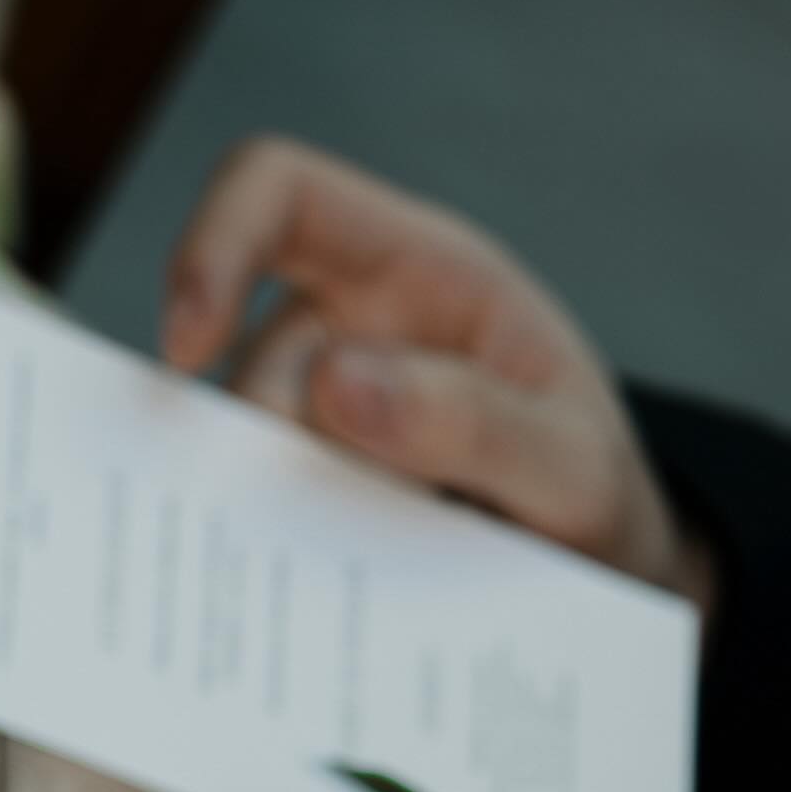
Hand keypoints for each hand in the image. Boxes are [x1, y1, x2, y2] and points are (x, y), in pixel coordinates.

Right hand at [159, 136, 716, 604]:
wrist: (603, 579)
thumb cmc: (594, 490)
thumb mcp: (573, 466)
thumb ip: (474, 424)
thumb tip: (335, 386)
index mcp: (418, 267)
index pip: (281, 193)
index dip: (214, 244)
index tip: (187, 347)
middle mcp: (351, 327)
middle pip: (250, 363)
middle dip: (277, 452)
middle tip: (343, 532)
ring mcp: (321, 418)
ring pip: (248, 455)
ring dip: (290, 519)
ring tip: (378, 572)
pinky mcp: (311, 496)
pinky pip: (263, 517)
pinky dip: (283, 560)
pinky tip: (334, 599)